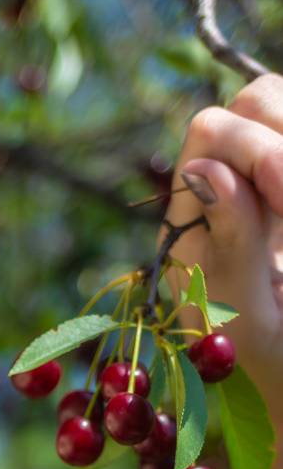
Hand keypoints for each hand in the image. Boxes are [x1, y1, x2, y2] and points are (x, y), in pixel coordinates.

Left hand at [163, 74, 282, 412]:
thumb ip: (229, 238)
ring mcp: (267, 179)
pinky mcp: (280, 189)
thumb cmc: (256, 349)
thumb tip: (208, 167)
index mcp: (194, 206)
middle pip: (258, 102)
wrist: (281, 366)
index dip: (255, 150)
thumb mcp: (238, 308)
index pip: (214, 129)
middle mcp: (230, 177)